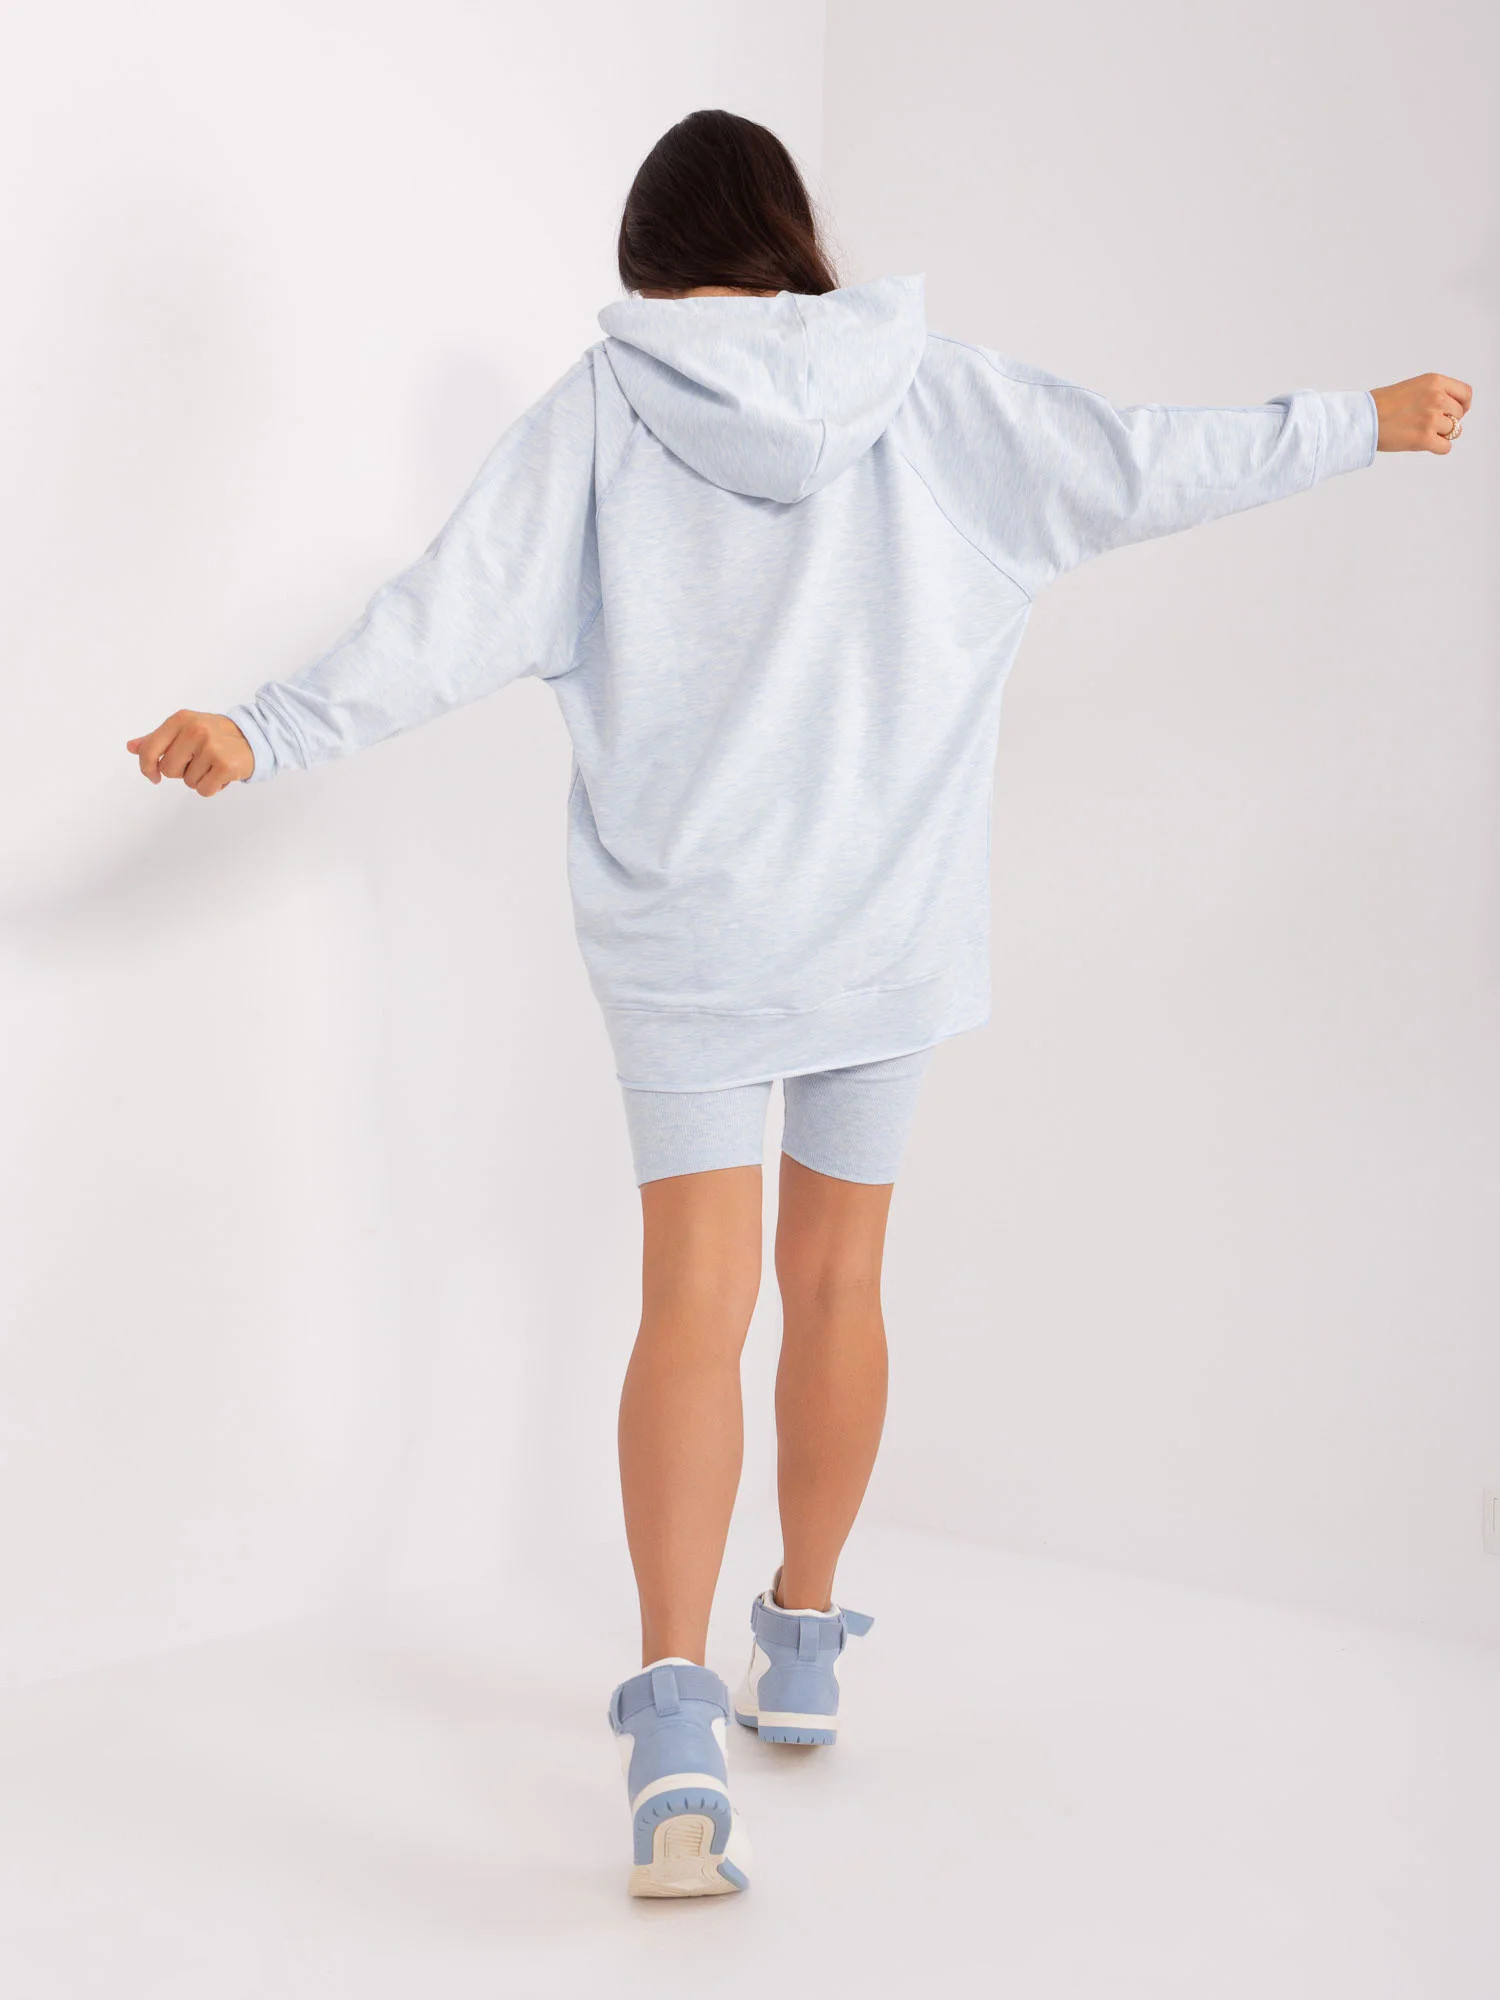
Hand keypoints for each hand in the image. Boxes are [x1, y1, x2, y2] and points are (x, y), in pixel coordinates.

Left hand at [126, 711, 254, 793]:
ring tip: (213, 765)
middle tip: (198, 762)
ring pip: (188, 782)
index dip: (147, 767)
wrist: (254, 737)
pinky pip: (204, 790)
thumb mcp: (185, 729)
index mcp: (180, 720)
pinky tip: (221, 774)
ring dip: (199, 779)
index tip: (153, 776)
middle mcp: (195, 730)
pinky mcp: (225, 765)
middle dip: (181, 772)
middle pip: (168, 770)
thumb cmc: (215, 735)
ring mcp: (211, 747)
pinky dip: (212, 787)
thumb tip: (132, 747)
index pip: (149, 750)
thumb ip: (158, 739)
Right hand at [1371, 373, 1471, 452]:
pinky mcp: (1424, 438)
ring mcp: (1431, 418)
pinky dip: (1437, 448)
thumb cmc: (1381, 404)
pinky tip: (1423, 444)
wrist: (1362, 418)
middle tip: (1428, 425)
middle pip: (1459, 415)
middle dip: (1448, 421)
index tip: (1455, 413)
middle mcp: (1436, 397)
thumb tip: (1453, 411)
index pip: (1465, 393)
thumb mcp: (1413, 387)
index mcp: (1434, 381)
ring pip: (1454, 431)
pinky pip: (1446, 447)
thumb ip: (1434, 393)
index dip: (1463, 405)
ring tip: (1420, 432)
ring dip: (1440, 435)